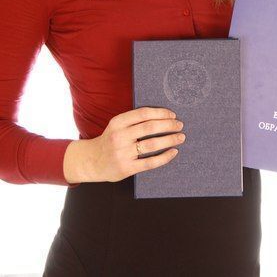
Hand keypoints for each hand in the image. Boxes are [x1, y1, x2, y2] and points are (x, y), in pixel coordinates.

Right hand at [65, 107, 185, 183]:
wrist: (91, 161)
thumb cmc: (110, 140)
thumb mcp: (117, 126)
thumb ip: (134, 121)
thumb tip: (162, 117)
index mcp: (118, 122)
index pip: (144, 113)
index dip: (161, 113)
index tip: (172, 115)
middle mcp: (120, 136)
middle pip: (150, 127)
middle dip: (169, 125)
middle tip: (180, 125)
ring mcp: (123, 153)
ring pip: (152, 144)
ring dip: (170, 140)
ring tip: (180, 137)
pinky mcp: (126, 168)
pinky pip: (150, 162)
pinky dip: (164, 157)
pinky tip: (173, 152)